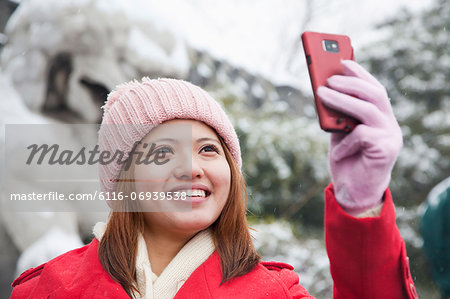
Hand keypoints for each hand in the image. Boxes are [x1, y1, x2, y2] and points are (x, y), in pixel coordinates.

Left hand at [317, 60, 402, 214]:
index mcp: (380, 117)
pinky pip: (361, 135)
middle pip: (374, 94)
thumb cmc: (346, 160)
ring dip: (342, 99)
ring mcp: (391, 137)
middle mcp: (389, 124)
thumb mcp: (339, 133)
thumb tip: (324, 91)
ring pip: (368, 109)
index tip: (343, 61)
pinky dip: (345, 142)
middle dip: (350, 82)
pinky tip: (337, 152)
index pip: (373, 89)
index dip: (359, 74)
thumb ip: (338, 115)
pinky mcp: (386, 150)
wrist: (353, 193)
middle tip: (328, 78)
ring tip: (321, 93)